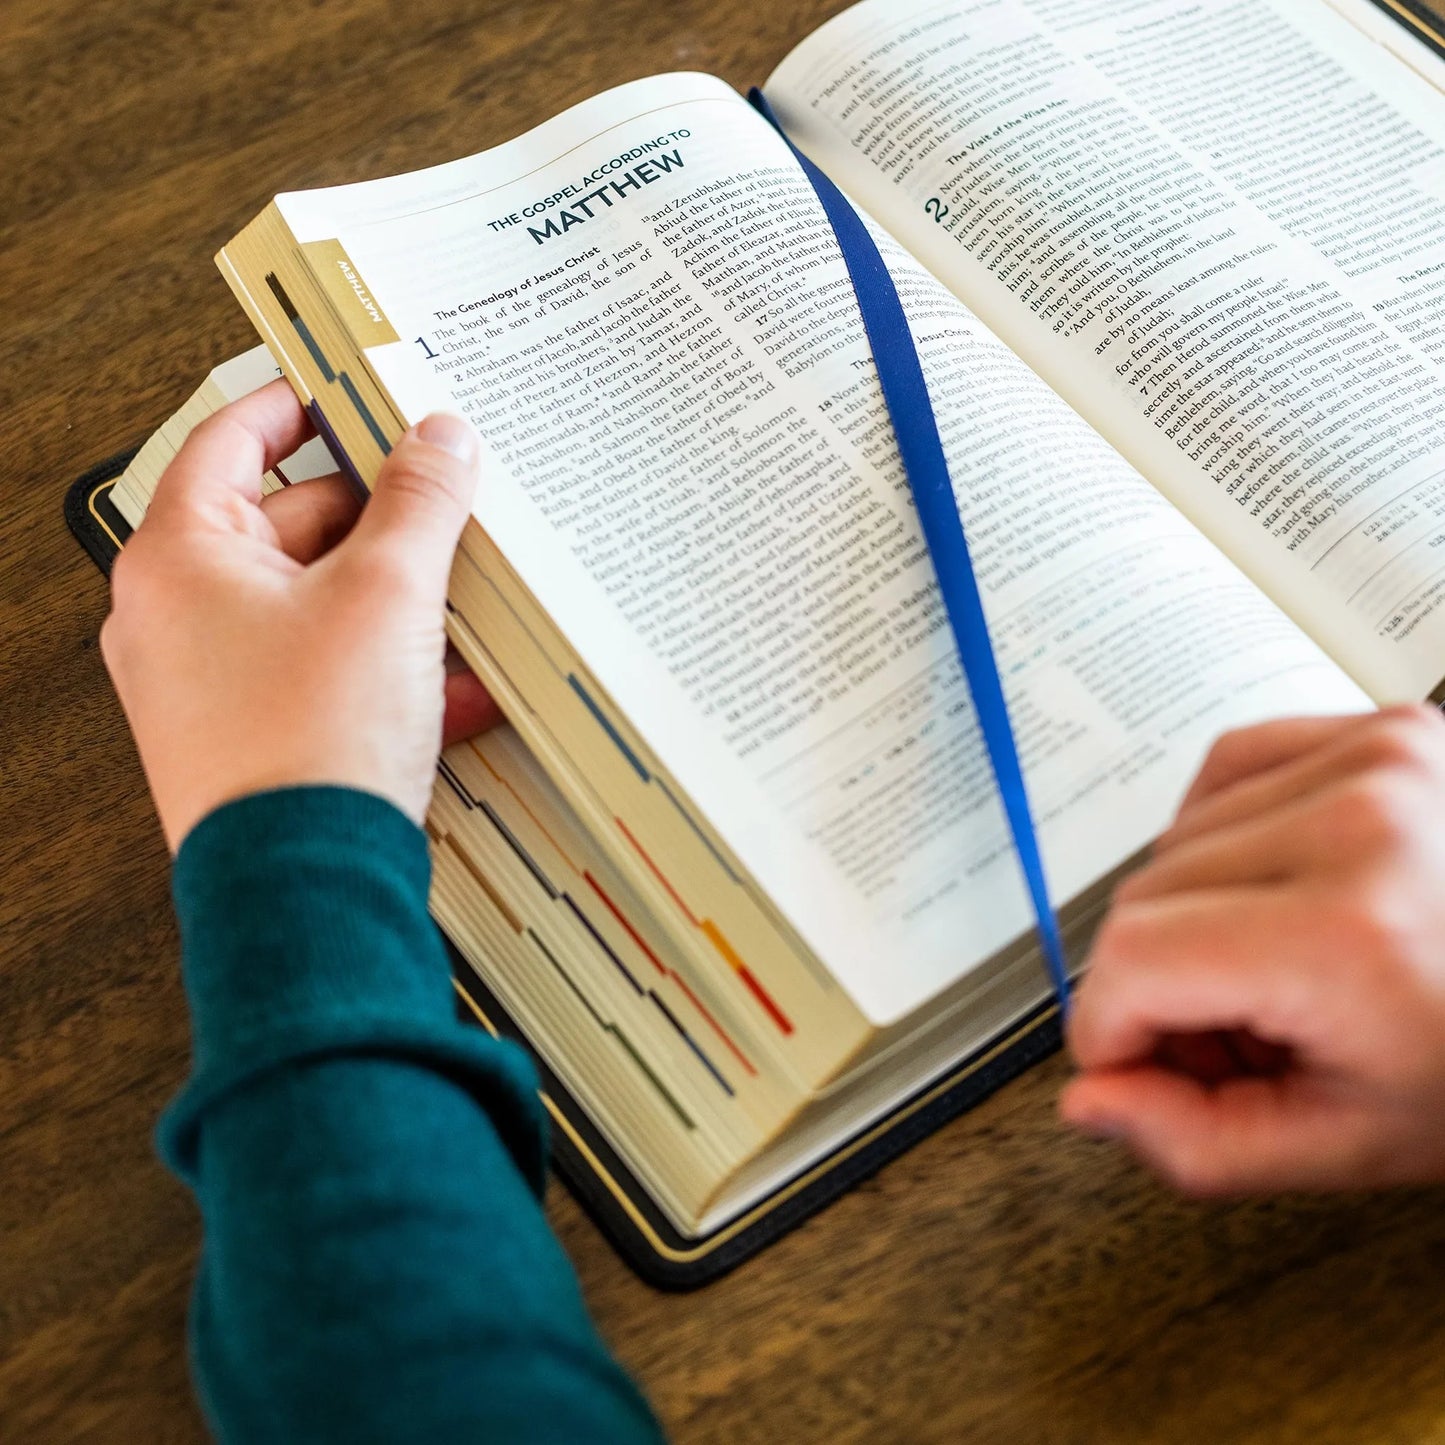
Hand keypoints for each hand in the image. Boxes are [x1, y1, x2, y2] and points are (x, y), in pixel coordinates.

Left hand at [102, 380, 500, 850]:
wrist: (305, 884)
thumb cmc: (310, 745)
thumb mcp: (388, 595)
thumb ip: (420, 503)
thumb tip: (438, 442)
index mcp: (180, 560)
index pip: (231, 440)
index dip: (296, 405)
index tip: (344, 390)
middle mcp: (175, 617)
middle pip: (286, 526)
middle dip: (376, 522)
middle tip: (440, 507)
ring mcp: (207, 682)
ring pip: (313, 603)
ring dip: (392, 600)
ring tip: (459, 604)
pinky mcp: (250, 734)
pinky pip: (321, 669)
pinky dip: (382, 664)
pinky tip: (453, 683)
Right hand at [1060, 704, 1444, 1193]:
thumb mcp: (1349, 1142)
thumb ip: (1196, 1140)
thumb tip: (1091, 1099)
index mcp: (1346, 936)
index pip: (1131, 961)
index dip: (1109, 1028)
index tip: (1132, 1059)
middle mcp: (1356, 826)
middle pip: (1139, 900)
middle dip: (1152, 981)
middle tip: (1225, 1029)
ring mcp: (1373, 763)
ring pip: (1172, 839)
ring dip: (1188, 911)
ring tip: (1266, 963)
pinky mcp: (1378, 730)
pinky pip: (1227, 767)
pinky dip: (1219, 831)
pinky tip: (1265, 882)